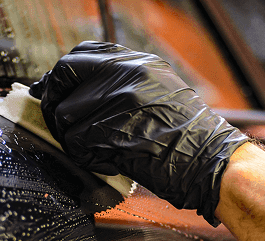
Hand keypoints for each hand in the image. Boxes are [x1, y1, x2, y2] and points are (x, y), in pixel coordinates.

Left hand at [29, 41, 248, 224]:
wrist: (211, 160)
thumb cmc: (188, 136)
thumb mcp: (159, 90)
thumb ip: (121, 84)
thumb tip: (79, 91)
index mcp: (136, 62)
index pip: (80, 56)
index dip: (61, 76)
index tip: (53, 91)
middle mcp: (126, 74)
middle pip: (64, 79)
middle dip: (55, 103)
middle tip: (59, 123)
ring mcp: (118, 101)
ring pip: (66, 116)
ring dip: (73, 137)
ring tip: (97, 148)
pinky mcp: (112, 130)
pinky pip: (76, 143)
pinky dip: (86, 157)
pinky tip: (107, 160)